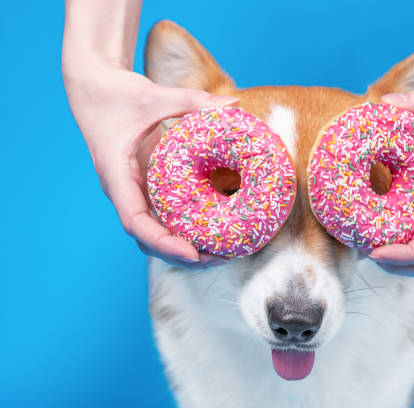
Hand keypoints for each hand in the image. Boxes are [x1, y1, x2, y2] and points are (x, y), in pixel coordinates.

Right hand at [63, 62, 236, 267]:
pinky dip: (181, 229)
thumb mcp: (154, 95)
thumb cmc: (116, 93)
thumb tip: (234, 104)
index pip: (135, 221)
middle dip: (179, 253)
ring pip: (153, 231)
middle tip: (218, 258)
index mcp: (117, 174)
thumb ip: (193, 100)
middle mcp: (123, 189)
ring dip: (182, 247)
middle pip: (147, 237)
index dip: (163, 241)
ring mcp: (133, 190)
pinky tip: (208, 233)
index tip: (192, 253)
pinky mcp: (143, 185)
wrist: (92, 87)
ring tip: (218, 254)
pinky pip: (160, 215)